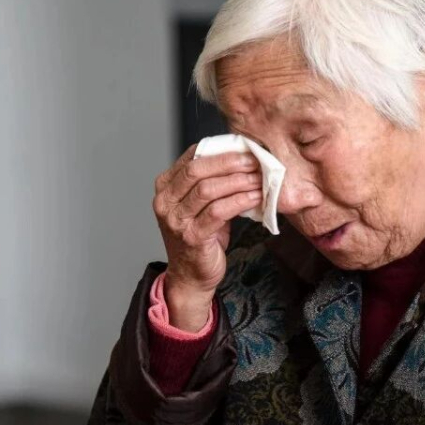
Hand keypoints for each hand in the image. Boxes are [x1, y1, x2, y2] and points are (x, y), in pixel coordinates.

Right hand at [153, 144, 261, 330]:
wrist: (191, 276)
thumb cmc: (200, 238)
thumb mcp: (199, 205)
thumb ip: (211, 183)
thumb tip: (243, 159)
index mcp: (165, 188)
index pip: (192, 157)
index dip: (220, 150)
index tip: (244, 147)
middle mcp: (165, 202)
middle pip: (198, 170)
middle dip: (230, 162)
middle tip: (255, 159)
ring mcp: (176, 220)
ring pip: (208, 189)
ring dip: (238, 181)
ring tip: (259, 177)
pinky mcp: (192, 236)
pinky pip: (219, 211)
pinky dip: (240, 201)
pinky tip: (255, 197)